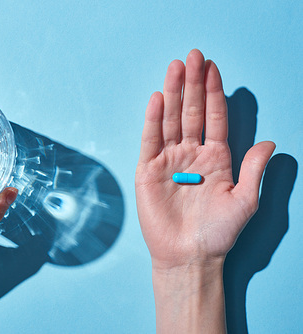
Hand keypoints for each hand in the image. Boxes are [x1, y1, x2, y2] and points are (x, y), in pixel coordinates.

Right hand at [135, 49, 273, 268]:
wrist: (189, 256)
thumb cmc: (218, 233)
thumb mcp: (245, 200)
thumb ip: (254, 170)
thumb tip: (269, 143)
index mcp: (216, 157)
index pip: (214, 117)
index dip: (214, 92)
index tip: (213, 67)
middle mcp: (191, 154)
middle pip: (191, 112)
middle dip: (193, 84)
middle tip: (193, 56)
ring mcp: (168, 160)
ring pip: (171, 120)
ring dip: (173, 94)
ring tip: (176, 68)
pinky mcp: (148, 170)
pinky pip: (150, 140)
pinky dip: (154, 119)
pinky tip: (158, 99)